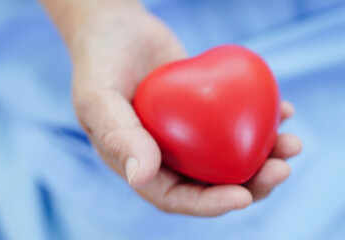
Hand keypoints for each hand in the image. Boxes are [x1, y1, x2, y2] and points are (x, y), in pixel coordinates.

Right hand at [43, 0, 301, 216]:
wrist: (116, 28)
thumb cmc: (100, 62)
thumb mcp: (98, 97)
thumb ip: (118, 135)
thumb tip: (141, 177)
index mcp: (139, 163)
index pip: (175, 196)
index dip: (208, 203)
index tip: (242, 196)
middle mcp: (166, 152)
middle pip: (210, 181)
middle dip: (249, 184)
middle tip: (281, 169)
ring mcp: (187, 131)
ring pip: (228, 154)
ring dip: (263, 155)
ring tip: (291, 143)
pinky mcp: (204, 107)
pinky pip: (234, 120)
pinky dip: (261, 120)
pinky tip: (284, 111)